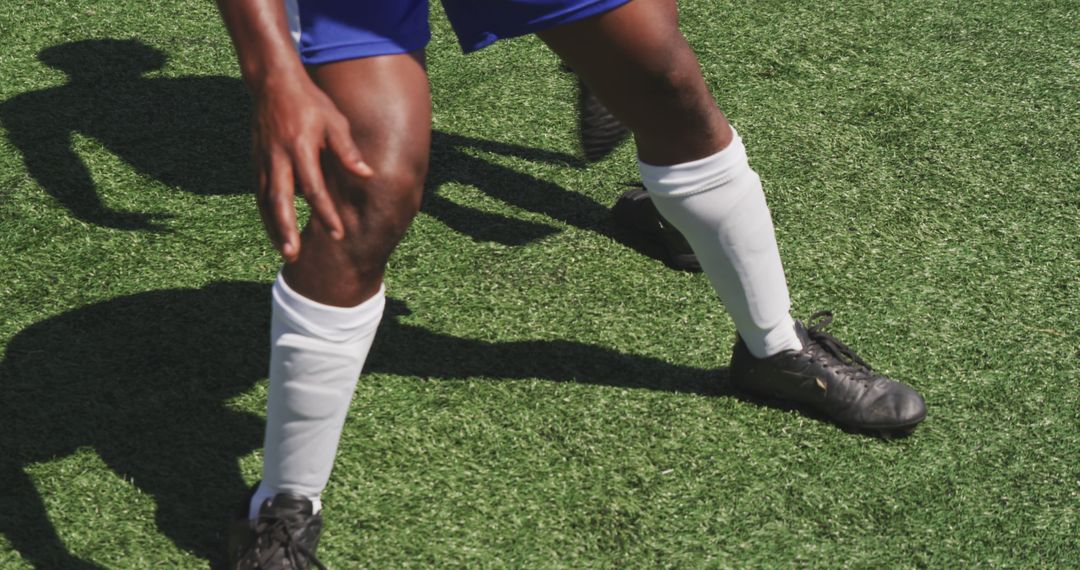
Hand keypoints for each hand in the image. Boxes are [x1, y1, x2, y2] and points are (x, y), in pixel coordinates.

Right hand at [251, 76, 372, 261]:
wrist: (273, 84)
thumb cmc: (310, 103)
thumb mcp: (335, 121)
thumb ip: (347, 151)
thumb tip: (367, 175)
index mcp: (301, 147)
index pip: (314, 187)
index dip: (326, 212)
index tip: (337, 233)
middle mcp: (278, 157)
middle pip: (280, 200)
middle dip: (286, 229)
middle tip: (294, 256)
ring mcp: (263, 160)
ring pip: (265, 201)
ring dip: (274, 228)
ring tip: (286, 253)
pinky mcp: (256, 162)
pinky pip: (259, 194)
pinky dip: (267, 215)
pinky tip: (276, 232)